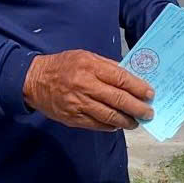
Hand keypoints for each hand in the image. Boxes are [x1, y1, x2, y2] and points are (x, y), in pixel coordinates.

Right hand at [23, 50, 153, 131]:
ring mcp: (78, 104)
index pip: (121, 79)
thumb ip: (107, 66)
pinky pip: (96, 124)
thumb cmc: (63, 65)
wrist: (33, 81)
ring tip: (136, 122)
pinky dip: (109, 126)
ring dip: (126, 121)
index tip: (150, 94)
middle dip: (137, 108)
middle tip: (148, 112)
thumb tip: (130, 77)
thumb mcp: (85, 56)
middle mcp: (85, 86)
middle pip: (118, 99)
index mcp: (90, 67)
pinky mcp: (72, 118)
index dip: (138, 88)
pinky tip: (117, 125)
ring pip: (109, 116)